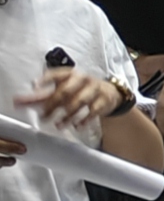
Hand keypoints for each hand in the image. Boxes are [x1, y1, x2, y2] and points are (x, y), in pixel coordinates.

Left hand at [14, 69, 131, 130]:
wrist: (108, 92)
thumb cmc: (79, 90)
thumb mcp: (61, 89)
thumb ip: (40, 96)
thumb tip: (18, 102)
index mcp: (69, 74)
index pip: (56, 74)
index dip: (46, 79)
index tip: (35, 86)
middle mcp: (82, 79)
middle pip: (65, 90)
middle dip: (53, 105)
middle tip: (43, 116)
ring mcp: (94, 89)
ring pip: (79, 101)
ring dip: (68, 115)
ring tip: (59, 125)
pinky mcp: (103, 100)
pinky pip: (94, 110)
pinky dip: (84, 119)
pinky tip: (77, 126)